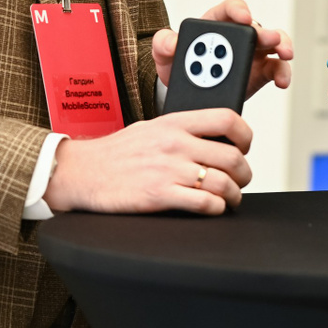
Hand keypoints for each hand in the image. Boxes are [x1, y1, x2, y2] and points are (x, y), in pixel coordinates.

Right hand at [43, 109, 252, 215]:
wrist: (82, 172)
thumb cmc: (115, 153)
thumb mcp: (150, 129)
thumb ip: (181, 130)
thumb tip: (213, 139)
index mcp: (174, 123)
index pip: (226, 119)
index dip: (245, 135)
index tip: (245, 147)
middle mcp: (175, 144)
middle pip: (233, 156)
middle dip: (244, 173)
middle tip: (240, 180)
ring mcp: (168, 170)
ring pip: (223, 182)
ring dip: (234, 195)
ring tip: (229, 199)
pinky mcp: (160, 195)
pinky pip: (204, 204)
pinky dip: (216, 209)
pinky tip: (212, 209)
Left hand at [151, 0, 292, 97]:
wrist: (187, 92)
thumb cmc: (178, 65)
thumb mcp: (164, 54)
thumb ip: (163, 44)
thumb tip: (171, 43)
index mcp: (217, 24)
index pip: (231, 9)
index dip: (239, 10)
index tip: (244, 17)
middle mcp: (238, 35)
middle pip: (256, 26)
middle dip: (266, 32)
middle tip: (271, 39)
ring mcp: (252, 53)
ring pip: (274, 43)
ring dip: (282, 46)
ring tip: (285, 56)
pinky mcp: (261, 72)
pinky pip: (277, 68)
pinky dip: (283, 73)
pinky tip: (282, 81)